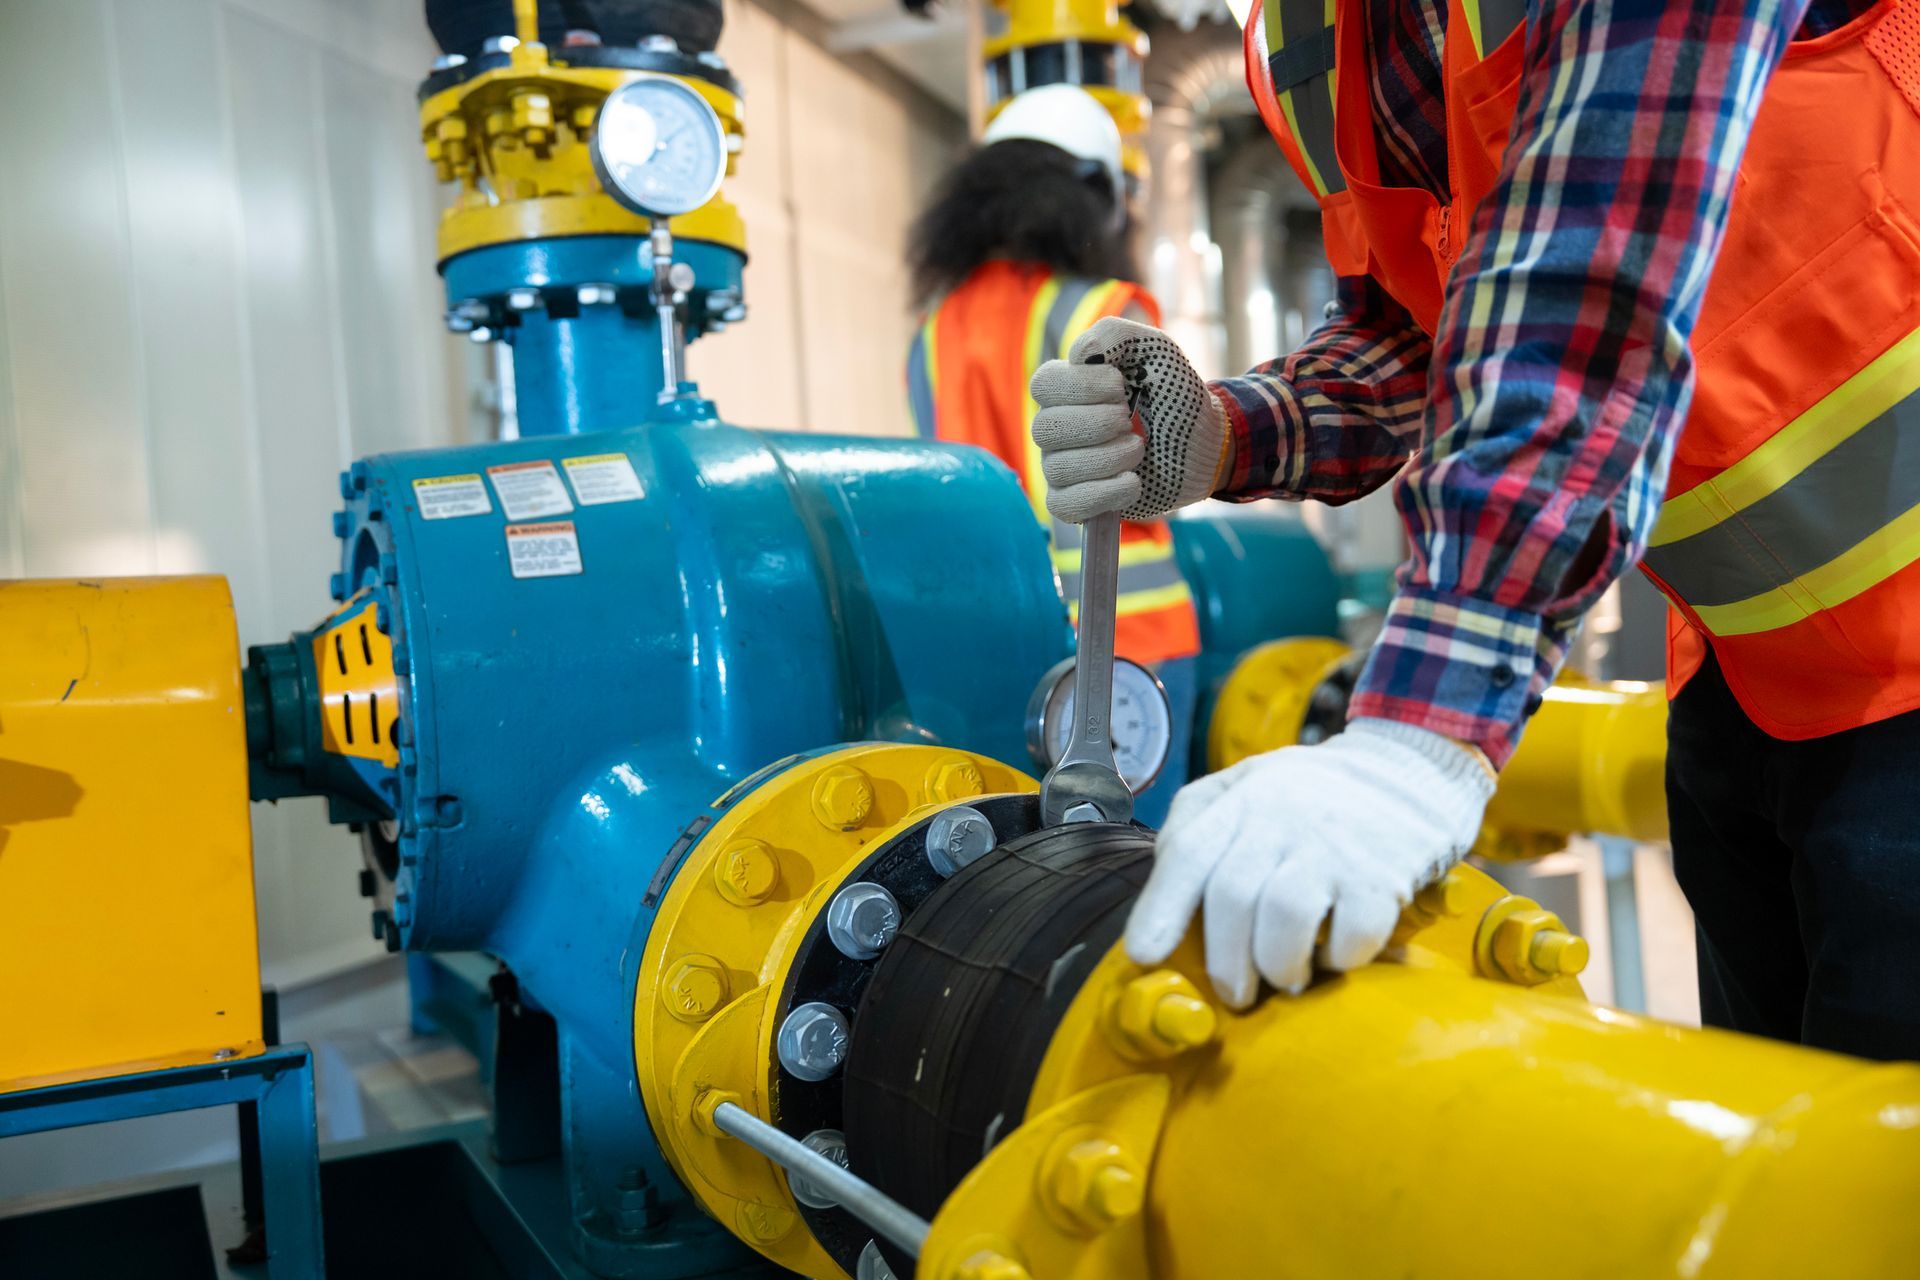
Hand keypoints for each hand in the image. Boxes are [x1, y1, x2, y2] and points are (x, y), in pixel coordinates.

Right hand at [1029, 317, 1229, 522]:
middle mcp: (1058, 427)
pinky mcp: (1078, 502)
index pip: (1044, 385)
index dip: (1082, 386)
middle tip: (1131, 420)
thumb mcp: (1154, 350)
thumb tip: (1081, 353)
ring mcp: (1064, 466)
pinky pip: (1065, 505)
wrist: (1203, 442)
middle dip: (1097, 424)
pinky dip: (1103, 494)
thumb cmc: (1174, 394)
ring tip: (1139, 449)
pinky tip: (1132, 481)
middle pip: (1045, 428)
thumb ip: (1116, 335)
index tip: (1121, 385)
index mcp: (1067, 388)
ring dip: (1109, 457)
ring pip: (1058, 468)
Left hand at [1125, 718, 1496, 1007]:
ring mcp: (1333, 844)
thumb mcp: (1244, 786)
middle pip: (1232, 896)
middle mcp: (1282, 817)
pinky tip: (1336, 955)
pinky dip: (1338, 959)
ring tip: (1284, 977)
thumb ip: (1197, 827)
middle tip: (1233, 992)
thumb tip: (1161, 894)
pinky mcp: (1382, 874)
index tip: (1144, 954)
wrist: (1408, 770)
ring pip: (1284, 917)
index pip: (1188, 851)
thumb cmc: (1309, 795)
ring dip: (1277, 965)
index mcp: (1241, 798)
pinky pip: (1351, 934)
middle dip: (1225, 960)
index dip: (1161, 907)